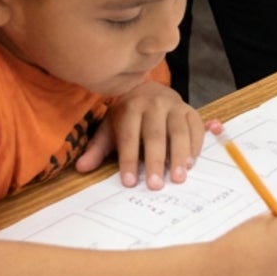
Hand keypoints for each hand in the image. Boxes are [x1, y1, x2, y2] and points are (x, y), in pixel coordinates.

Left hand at [75, 84, 207, 189]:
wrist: (148, 90)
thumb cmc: (127, 116)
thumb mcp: (110, 128)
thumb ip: (97, 149)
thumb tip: (81, 168)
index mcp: (131, 107)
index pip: (129, 136)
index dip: (128, 160)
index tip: (129, 183)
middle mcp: (154, 103)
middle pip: (155, 135)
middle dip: (155, 161)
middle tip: (156, 185)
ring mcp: (174, 105)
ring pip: (178, 131)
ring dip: (180, 155)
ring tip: (178, 177)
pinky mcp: (189, 110)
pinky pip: (195, 127)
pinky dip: (195, 145)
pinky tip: (191, 163)